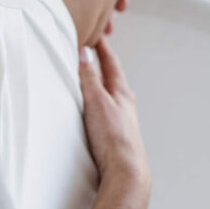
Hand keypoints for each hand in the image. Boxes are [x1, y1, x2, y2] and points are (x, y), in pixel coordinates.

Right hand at [79, 35, 150, 195]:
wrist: (125, 173)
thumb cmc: (114, 138)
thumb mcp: (97, 101)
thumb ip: (89, 77)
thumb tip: (84, 53)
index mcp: (121, 92)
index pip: (111, 63)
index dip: (102, 48)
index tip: (96, 34)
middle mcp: (123, 105)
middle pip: (111, 78)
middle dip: (101, 64)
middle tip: (91, 51)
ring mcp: (119, 121)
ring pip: (107, 96)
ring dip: (98, 84)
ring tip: (88, 77)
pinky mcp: (112, 136)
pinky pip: (103, 111)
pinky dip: (95, 103)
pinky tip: (89, 110)